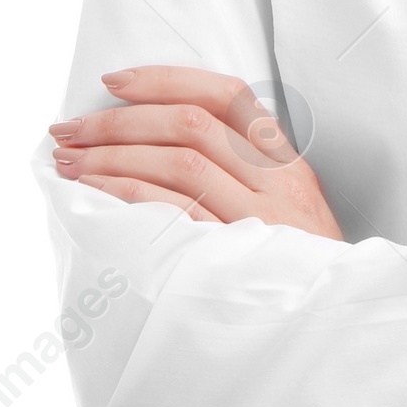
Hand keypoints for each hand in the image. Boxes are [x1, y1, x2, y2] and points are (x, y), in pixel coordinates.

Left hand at [49, 67, 344, 240]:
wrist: (338, 326)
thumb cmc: (298, 268)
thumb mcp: (288, 209)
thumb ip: (243, 173)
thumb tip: (161, 142)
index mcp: (285, 161)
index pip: (226, 94)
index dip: (165, 81)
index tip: (113, 81)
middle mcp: (277, 181)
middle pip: (191, 125)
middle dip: (119, 121)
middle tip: (69, 129)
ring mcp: (260, 218)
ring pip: (179, 162)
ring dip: (112, 156)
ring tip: (69, 160)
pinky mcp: (237, 255)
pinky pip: (174, 212)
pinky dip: (127, 194)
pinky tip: (96, 192)